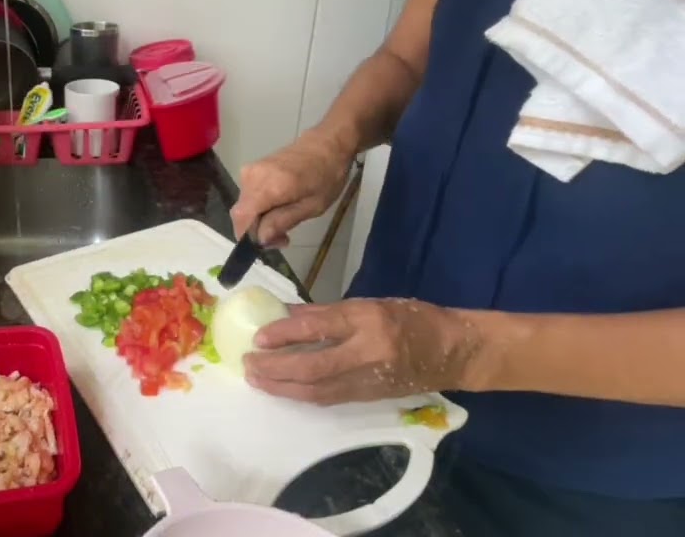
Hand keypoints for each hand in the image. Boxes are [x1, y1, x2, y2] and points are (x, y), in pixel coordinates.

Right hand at [229, 130, 351, 245]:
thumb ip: (282, 222)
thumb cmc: (327, 175)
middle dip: (258, 230)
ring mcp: (250, 170)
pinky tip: (280, 208)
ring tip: (286, 222)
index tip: (268, 245)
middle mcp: (252, 177)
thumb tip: (260, 239)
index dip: (248, 237)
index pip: (241, 217)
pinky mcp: (252, 169)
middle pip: (242, 213)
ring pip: (246, 206)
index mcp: (268, 186)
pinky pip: (250, 195)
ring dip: (261, 219)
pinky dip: (261, 206)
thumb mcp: (312, 206)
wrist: (328, 143)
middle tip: (283, 238)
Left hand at [242, 299, 479, 404]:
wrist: (453, 351)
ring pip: (317, 389)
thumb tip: (284, 314)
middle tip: (248, 363)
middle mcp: (367, 351)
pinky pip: (329, 398)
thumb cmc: (411, 318)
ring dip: (282, 387)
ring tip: (255, 379)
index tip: (259, 336)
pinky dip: (301, 395)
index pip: (319, 327)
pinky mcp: (369, 397)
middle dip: (276, 368)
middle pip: (313, 366)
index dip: (285, 333)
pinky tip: (282, 390)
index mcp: (368, 319)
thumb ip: (325, 312)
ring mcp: (369, 378)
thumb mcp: (370, 304)